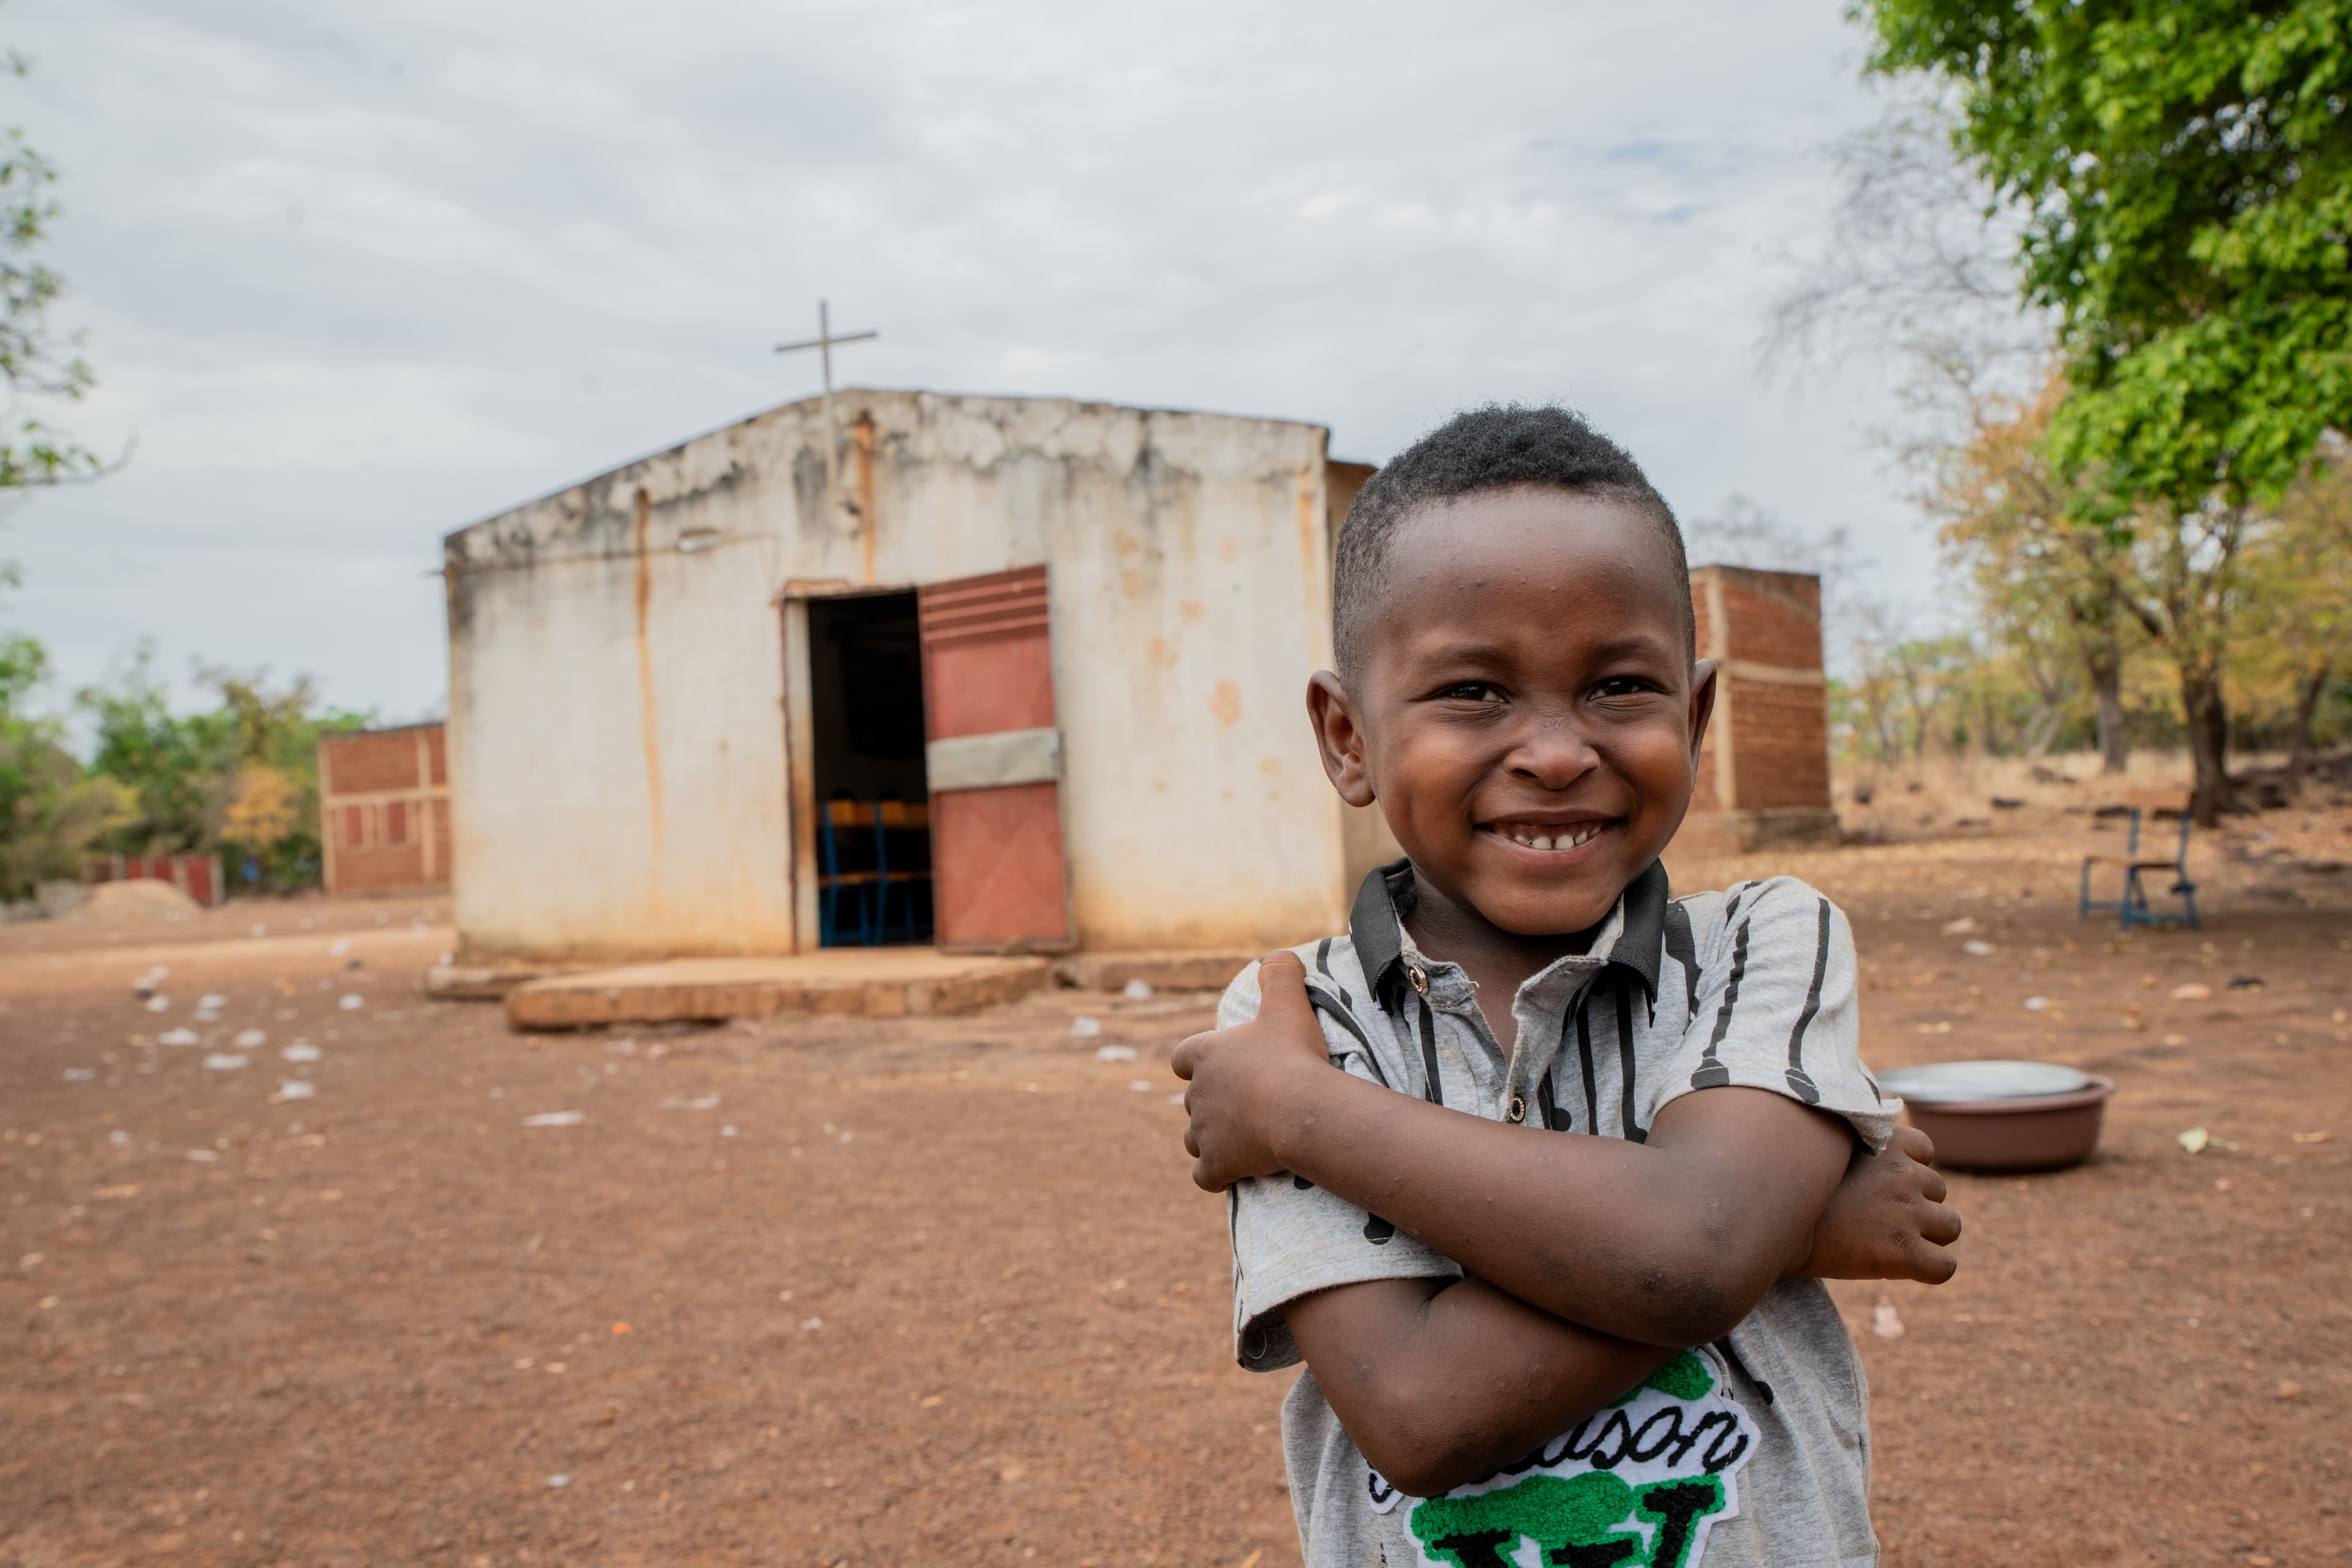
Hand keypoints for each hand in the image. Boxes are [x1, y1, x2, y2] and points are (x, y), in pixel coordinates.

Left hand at [1169, 951, 1332, 1191]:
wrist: (1301, 1110)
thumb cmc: (1292, 1056)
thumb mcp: (1288, 1003)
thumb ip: (1280, 974)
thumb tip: (1279, 955)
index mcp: (1205, 1056)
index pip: (1181, 1059)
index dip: (1196, 1064)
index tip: (1219, 1068)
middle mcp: (1196, 1095)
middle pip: (1192, 1102)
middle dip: (1212, 1105)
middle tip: (1249, 1104)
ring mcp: (1203, 1133)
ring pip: (1194, 1140)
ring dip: (1211, 1140)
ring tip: (1243, 1139)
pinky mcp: (1217, 1165)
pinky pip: (1205, 1177)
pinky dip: (1217, 1176)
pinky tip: (1235, 1173)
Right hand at [1796, 1124, 1962, 1282]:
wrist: (1768, 1225)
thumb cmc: (1788, 1188)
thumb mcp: (1824, 1148)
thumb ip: (1853, 1144)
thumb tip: (1867, 1149)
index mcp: (1885, 1141)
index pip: (1925, 1150)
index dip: (1908, 1170)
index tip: (1880, 1185)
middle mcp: (1903, 1173)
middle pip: (1939, 1190)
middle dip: (1916, 1205)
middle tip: (1877, 1219)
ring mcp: (1907, 1212)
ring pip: (1950, 1226)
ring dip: (1928, 1234)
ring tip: (1892, 1242)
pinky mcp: (1904, 1251)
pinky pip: (1944, 1266)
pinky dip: (1930, 1270)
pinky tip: (1904, 1269)